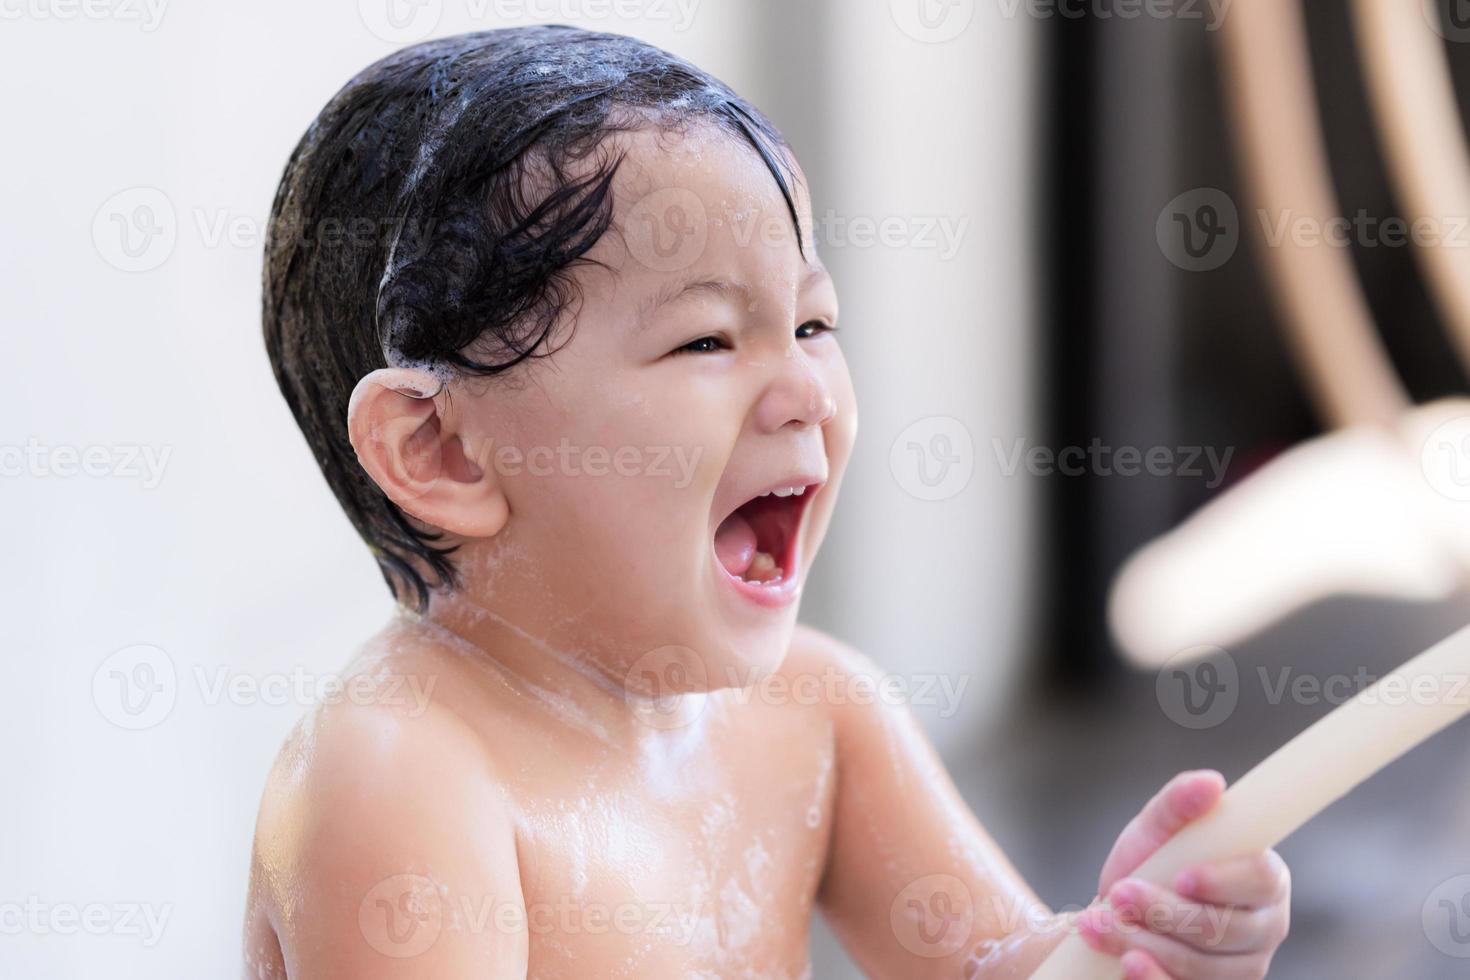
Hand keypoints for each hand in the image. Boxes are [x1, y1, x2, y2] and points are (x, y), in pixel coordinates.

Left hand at [1074, 771, 1290, 978]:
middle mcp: (1264, 928)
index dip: (1223, 881)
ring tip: (1099, 923)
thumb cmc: (1148, 863)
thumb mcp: (1155, 828)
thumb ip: (1178, 804)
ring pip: (1204, 965)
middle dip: (1166, 913)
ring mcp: (1242, 968)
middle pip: (1227, 929)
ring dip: (1146, 943)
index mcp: (1264, 878)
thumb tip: (1211, 783)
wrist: (1115, 914)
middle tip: (1118, 895)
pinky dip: (1155, 979)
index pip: (1261, 880)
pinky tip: (1127, 963)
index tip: (1180, 876)